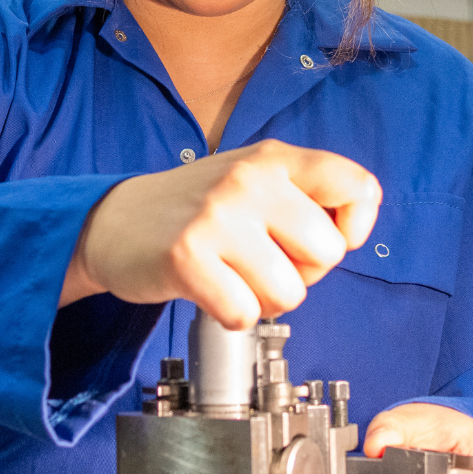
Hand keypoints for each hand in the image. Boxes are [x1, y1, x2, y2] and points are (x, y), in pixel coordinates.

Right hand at [62, 139, 380, 328]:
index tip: (324, 238)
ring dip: (264, 299)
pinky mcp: (187, 258)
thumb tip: (352, 233)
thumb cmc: (196, 209)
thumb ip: (308, 195)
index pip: (358, 187)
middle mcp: (249, 180)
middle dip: (303, 273)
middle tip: (262, 262)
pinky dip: (231, 315)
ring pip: (290, 293)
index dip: (353, 227)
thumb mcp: (254, 179)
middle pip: (328, 254)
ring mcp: (217, 217)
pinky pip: (245, 313)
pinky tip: (210, 290)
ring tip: (233, 275)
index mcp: (274, 158)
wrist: (114, 221)